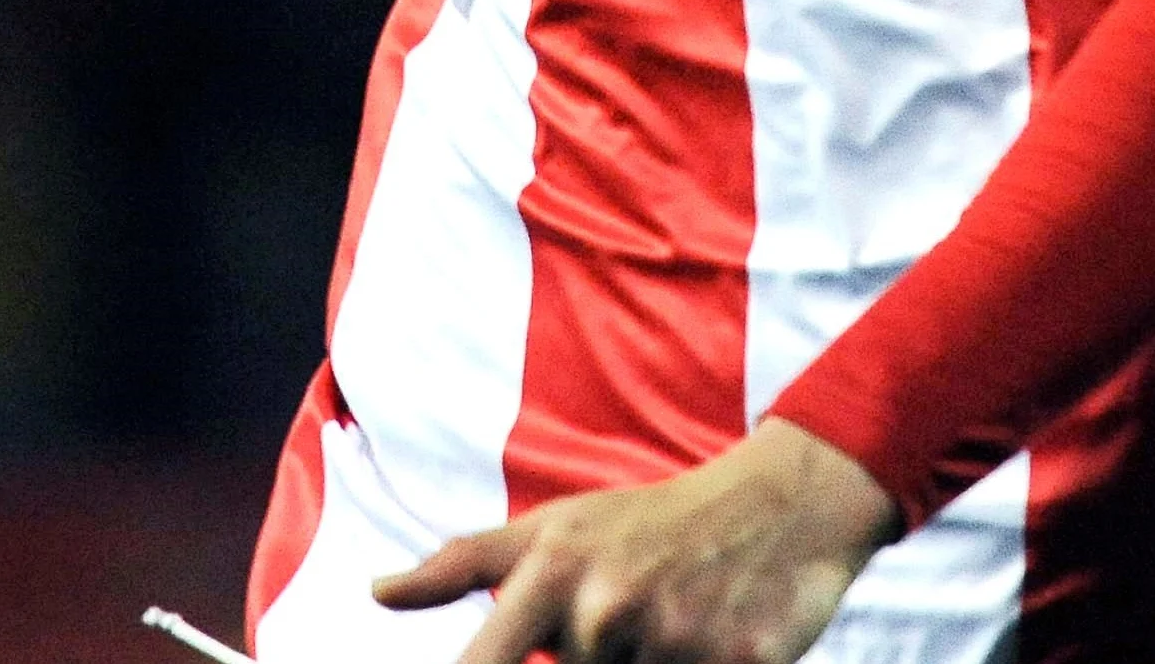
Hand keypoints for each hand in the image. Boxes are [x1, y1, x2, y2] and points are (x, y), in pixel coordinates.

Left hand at [373, 418, 897, 663]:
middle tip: (625, 618)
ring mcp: (671, 643)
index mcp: (552, 577)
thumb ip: (461, 565)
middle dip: (589, 660)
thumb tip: (376, 591)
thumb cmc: (649, 521)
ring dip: (640, 663)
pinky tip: (700, 639)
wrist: (778, 506)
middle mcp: (604, 613)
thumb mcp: (553, 529)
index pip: (485, 663)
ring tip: (664, 625)